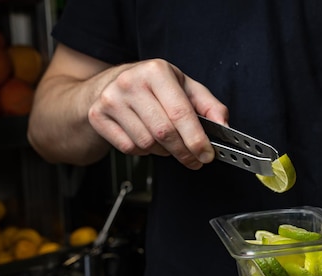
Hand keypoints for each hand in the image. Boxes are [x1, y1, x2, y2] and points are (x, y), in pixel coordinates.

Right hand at [88, 58, 228, 169]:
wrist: (108, 84)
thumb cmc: (151, 86)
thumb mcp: (183, 87)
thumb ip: (208, 106)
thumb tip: (224, 126)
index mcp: (156, 71)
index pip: (181, 113)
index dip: (197, 139)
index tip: (207, 154)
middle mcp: (130, 82)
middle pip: (164, 132)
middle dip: (184, 151)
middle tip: (194, 159)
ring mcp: (111, 100)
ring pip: (147, 144)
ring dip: (163, 151)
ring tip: (166, 141)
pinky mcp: (97, 116)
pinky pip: (129, 148)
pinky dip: (143, 151)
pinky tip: (146, 138)